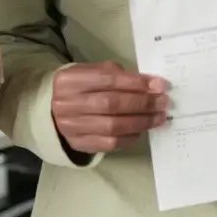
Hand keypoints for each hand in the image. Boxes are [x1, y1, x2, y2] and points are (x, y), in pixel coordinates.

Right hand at [50, 62, 168, 154]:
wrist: (52, 111)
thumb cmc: (81, 88)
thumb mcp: (92, 73)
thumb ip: (118, 75)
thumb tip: (152, 84)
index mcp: (70, 80)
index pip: (108, 79)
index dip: (136, 83)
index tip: (159, 85)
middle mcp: (67, 104)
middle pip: (111, 104)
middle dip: (142, 103)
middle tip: (164, 102)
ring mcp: (71, 127)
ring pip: (112, 126)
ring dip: (141, 122)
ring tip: (159, 117)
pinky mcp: (78, 144)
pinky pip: (109, 144)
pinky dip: (129, 137)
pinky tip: (142, 129)